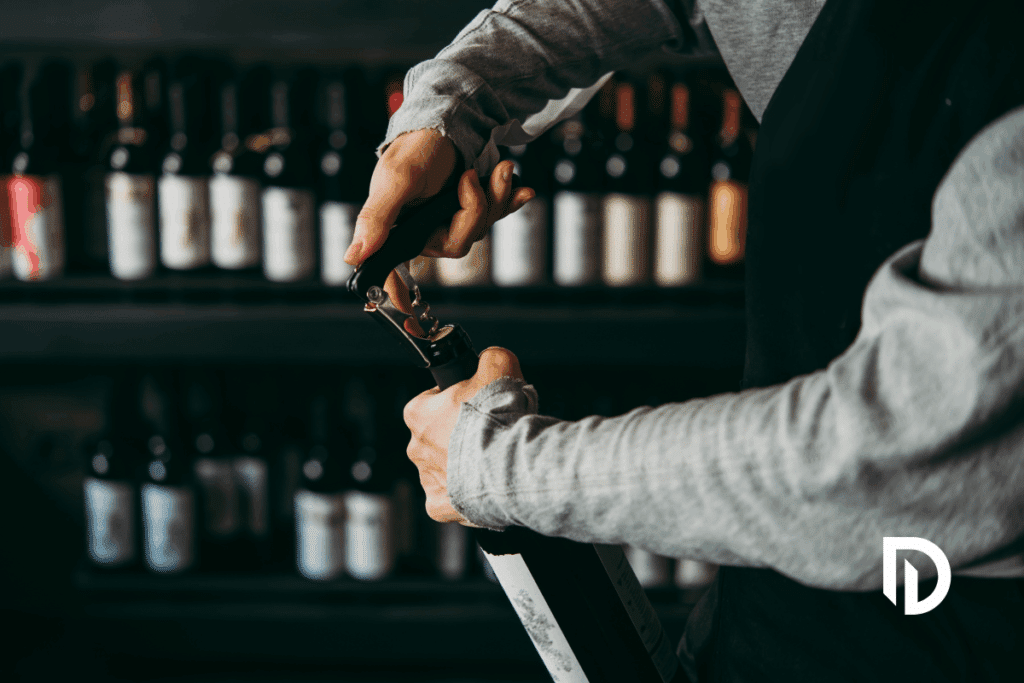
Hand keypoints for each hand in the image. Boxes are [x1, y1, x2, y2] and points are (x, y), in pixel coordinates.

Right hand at [344, 129, 534, 329]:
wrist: (447, 121)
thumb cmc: (415, 148)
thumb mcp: (396, 180)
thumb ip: (377, 218)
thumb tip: (353, 257)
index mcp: (399, 230)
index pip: (392, 274)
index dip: (399, 298)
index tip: (408, 314)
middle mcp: (425, 230)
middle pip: (459, 244)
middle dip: (475, 209)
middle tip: (473, 179)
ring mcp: (450, 220)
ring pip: (481, 227)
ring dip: (495, 196)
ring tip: (500, 168)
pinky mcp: (473, 207)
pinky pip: (496, 214)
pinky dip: (509, 200)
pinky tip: (523, 190)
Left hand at [403, 347, 524, 524]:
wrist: (509, 465)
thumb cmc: (499, 419)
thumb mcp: (500, 364)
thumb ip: (490, 357)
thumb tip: (490, 358)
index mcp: (418, 413)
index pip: (429, 401)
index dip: (453, 400)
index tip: (472, 403)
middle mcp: (415, 447)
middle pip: (435, 436)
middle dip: (457, 434)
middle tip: (487, 432)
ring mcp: (427, 479)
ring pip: (442, 468)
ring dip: (461, 464)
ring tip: (490, 460)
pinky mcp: (440, 506)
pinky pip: (450, 498)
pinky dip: (464, 494)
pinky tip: (484, 484)